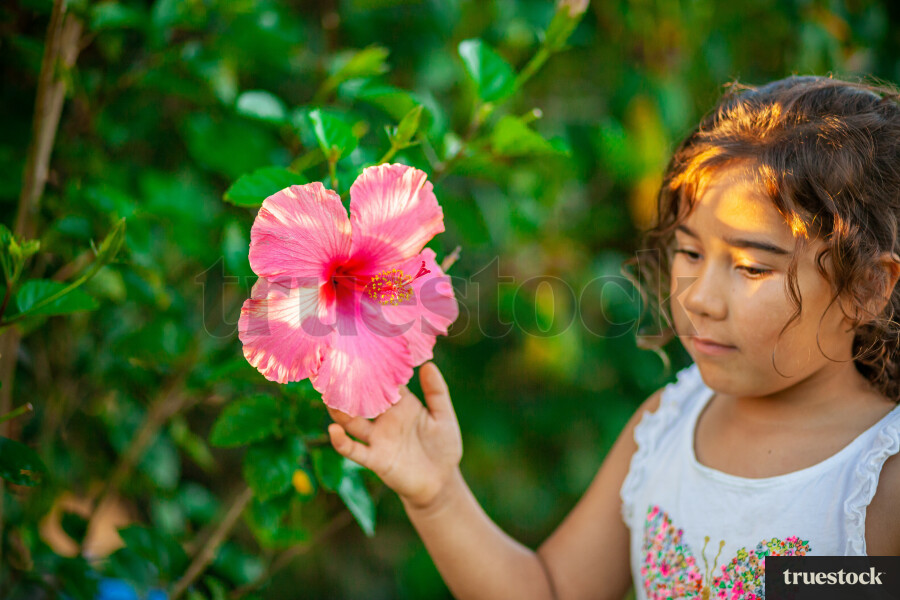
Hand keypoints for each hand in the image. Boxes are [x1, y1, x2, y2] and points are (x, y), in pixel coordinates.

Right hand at [327, 361, 462, 509]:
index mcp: (401, 403)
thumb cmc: (444, 446)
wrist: (441, 482)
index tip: (359, 348)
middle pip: (362, 398)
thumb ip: (436, 392)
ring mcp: (377, 437)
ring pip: (351, 421)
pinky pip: (353, 449)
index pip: (383, 381)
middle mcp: (385, 417)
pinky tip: (333, 430)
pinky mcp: (375, 459)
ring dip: (339, 410)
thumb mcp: (444, 416)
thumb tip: (427, 364)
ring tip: (327, 396)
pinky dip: (341, 441)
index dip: (373, 368)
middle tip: (332, 366)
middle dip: (348, 385)